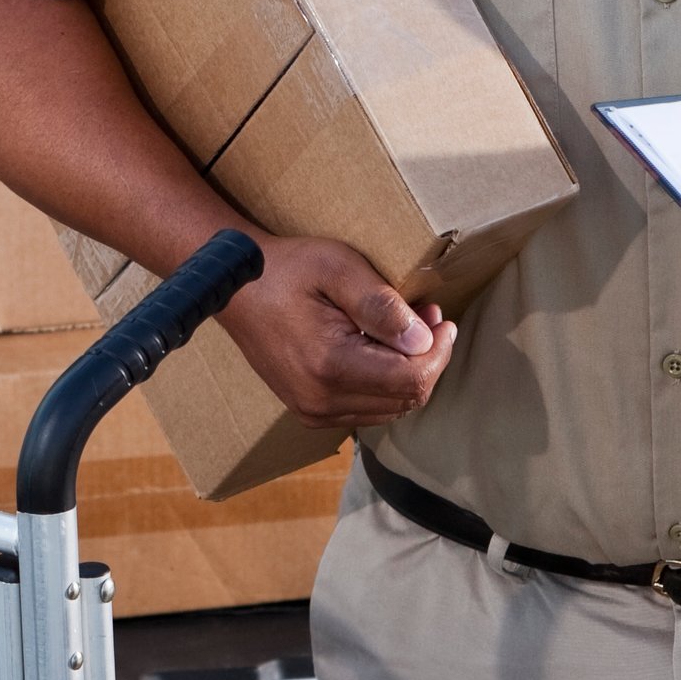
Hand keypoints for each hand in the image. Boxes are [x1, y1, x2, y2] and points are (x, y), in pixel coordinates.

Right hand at [216, 232, 456, 427]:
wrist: (236, 287)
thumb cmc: (286, 269)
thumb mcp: (338, 268)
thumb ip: (381, 305)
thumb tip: (423, 340)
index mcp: (329, 367)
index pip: (411, 380)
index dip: (439, 352)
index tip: (444, 321)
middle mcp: (320, 400)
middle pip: (406, 399)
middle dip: (429, 360)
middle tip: (430, 318)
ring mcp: (313, 410)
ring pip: (391, 408)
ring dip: (410, 372)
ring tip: (410, 330)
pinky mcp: (311, 410)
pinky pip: (368, 409)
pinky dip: (387, 383)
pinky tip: (384, 349)